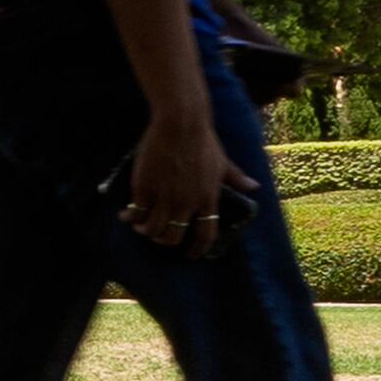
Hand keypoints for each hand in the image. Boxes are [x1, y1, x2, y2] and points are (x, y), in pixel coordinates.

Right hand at [119, 108, 251, 260]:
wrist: (180, 125)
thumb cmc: (203, 141)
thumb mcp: (223, 162)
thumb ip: (236, 178)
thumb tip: (254, 187)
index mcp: (208, 200)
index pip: (205, 235)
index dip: (197, 249)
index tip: (190, 255)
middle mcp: (187, 204)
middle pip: (174, 236)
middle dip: (165, 241)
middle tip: (158, 237)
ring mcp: (165, 197)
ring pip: (153, 229)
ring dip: (146, 232)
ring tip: (140, 227)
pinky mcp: (145, 187)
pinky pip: (136, 212)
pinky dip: (130, 218)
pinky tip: (125, 216)